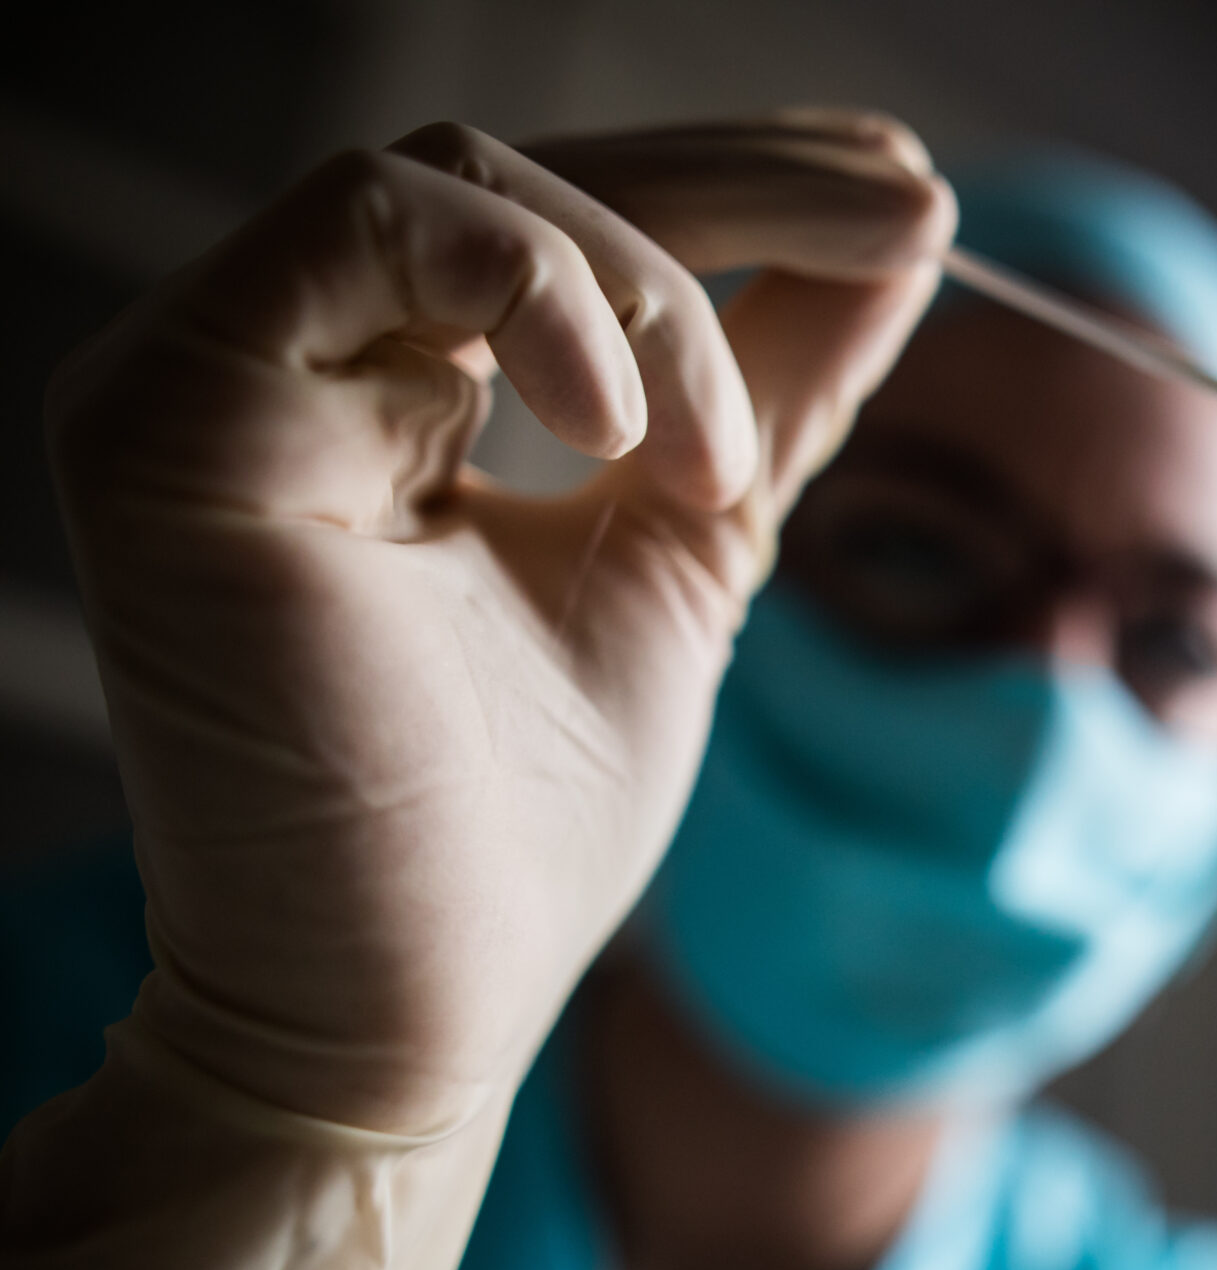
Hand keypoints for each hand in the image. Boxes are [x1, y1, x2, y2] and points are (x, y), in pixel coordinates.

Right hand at [46, 114, 952, 1134]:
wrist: (417, 1012)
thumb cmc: (525, 829)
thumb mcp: (691, 552)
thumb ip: (773, 391)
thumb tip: (900, 237)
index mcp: (389, 396)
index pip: (567, 225)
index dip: (746, 183)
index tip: (910, 196)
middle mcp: (285, 368)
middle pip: (527, 176)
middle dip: (745, 185)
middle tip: (908, 211)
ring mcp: (215, 383)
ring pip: (466, 184)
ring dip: (653, 300)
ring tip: (721, 467)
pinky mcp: (171, 424)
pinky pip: (366, 228)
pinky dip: (537, 298)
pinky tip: (621, 440)